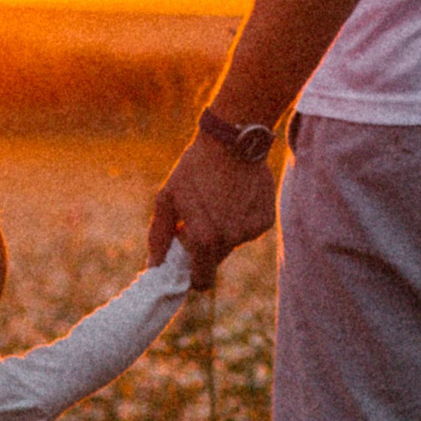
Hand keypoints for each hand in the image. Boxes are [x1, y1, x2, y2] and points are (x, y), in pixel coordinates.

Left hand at [148, 134, 277, 289]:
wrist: (231, 141)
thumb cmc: (193, 169)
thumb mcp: (167, 198)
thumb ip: (159, 236)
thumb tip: (154, 267)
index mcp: (205, 239)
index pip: (201, 279)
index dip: (193, 275)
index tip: (188, 263)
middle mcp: (232, 239)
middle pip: (215, 261)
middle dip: (205, 249)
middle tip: (200, 222)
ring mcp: (251, 231)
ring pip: (232, 245)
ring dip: (223, 233)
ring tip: (219, 203)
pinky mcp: (265, 220)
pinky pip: (249, 231)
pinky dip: (241, 221)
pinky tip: (235, 198)